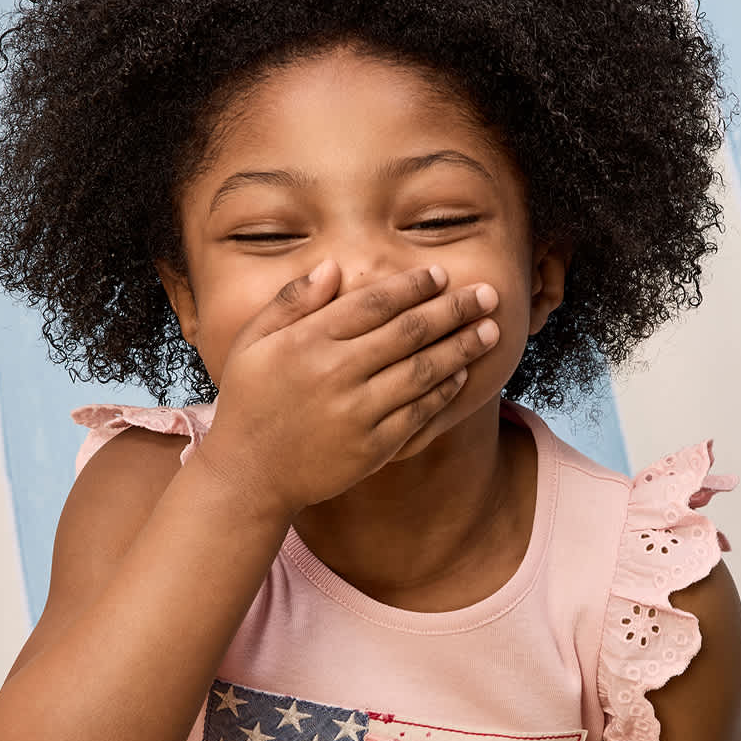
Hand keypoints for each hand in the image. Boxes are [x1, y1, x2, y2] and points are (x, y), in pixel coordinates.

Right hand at [196, 259, 499, 516]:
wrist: (250, 474)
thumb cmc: (249, 401)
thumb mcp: (251, 342)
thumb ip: (290, 301)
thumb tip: (333, 267)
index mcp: (308, 340)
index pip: (374, 303)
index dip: (413, 286)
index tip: (441, 274)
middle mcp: (336, 373)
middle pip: (409, 331)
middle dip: (454, 310)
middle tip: (487, 295)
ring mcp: (357, 412)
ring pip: (423, 371)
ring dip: (462, 348)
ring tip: (490, 330)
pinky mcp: (372, 447)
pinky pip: (418, 413)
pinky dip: (443, 391)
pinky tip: (462, 374)